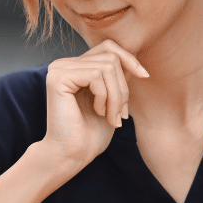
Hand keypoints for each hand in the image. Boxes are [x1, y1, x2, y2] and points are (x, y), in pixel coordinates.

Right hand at [42, 40, 148, 170]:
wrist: (72, 155)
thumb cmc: (90, 134)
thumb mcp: (112, 102)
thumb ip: (117, 80)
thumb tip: (132, 61)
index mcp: (75, 67)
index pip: (108, 47)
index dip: (129, 59)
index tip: (144, 76)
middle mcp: (64, 64)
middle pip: (110, 57)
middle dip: (123, 87)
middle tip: (120, 114)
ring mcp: (59, 69)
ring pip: (107, 66)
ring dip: (117, 96)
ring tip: (111, 118)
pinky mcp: (57, 78)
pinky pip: (96, 76)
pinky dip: (105, 97)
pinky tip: (98, 112)